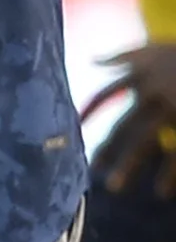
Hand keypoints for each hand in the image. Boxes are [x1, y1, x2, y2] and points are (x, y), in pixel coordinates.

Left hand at [89, 42, 175, 196]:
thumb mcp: (155, 49)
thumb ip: (124, 56)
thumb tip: (93, 61)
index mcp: (141, 76)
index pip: (105, 95)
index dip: (88, 111)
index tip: (75, 127)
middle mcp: (153, 94)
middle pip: (123, 125)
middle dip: (106, 147)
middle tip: (90, 168)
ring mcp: (173, 110)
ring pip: (146, 142)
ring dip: (129, 166)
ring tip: (114, 188)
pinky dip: (169, 173)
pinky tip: (161, 192)